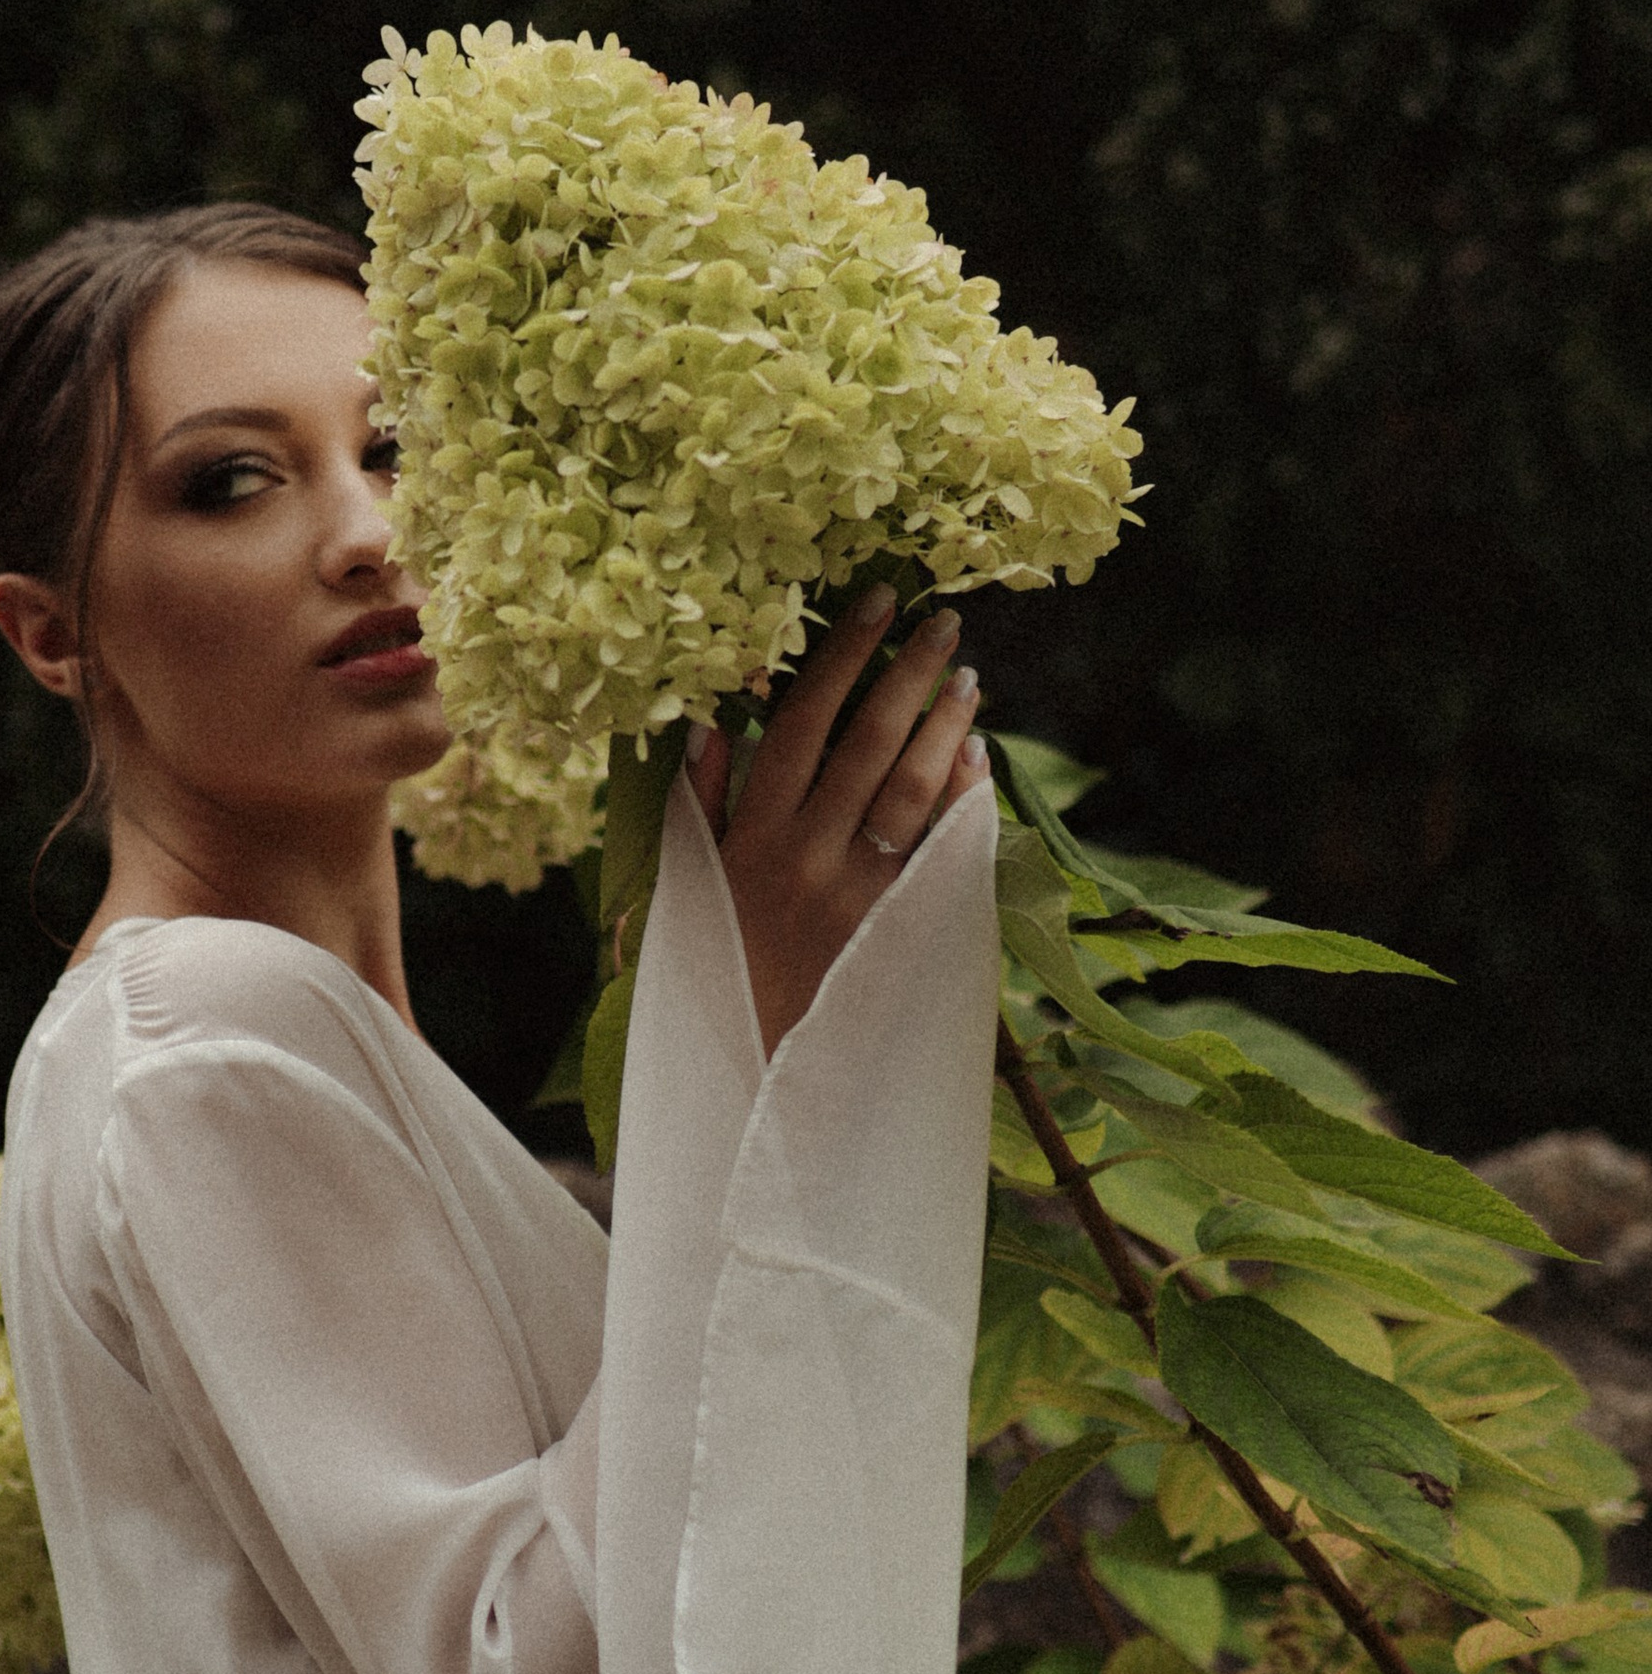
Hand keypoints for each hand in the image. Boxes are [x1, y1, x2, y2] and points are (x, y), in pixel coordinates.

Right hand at [688, 590, 985, 1057]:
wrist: (767, 1069)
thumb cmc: (724, 968)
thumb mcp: (697, 885)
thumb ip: (704, 801)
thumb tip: (712, 718)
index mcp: (749, 837)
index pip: (800, 723)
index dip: (840, 658)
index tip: (874, 603)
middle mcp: (805, 857)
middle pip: (866, 744)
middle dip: (906, 674)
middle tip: (942, 621)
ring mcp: (858, 893)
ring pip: (909, 789)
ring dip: (942, 725)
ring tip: (966, 678)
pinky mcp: (900, 927)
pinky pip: (940, 848)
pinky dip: (961, 798)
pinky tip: (976, 756)